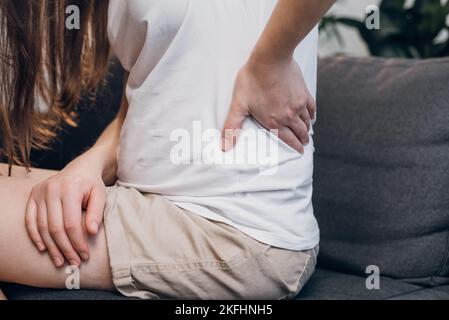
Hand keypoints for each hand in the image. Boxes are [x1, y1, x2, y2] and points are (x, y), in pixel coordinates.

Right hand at [25, 153, 105, 267]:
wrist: (81, 168)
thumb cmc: (92, 184)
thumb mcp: (100, 195)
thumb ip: (96, 213)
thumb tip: (92, 232)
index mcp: (70, 189)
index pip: (72, 223)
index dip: (78, 242)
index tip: (85, 255)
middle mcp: (51, 190)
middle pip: (55, 228)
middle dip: (65, 248)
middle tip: (74, 262)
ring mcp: (39, 193)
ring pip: (42, 227)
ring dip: (51, 247)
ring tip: (61, 261)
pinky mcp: (33, 196)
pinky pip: (30, 220)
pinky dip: (35, 235)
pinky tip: (43, 248)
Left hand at [221, 57, 315, 153]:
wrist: (270, 59)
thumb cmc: (252, 80)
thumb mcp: (238, 105)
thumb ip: (232, 126)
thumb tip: (223, 146)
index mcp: (273, 121)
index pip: (287, 139)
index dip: (294, 146)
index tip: (300, 151)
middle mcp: (288, 115)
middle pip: (299, 131)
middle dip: (302, 139)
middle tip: (304, 144)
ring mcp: (298, 104)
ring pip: (306, 120)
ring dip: (307, 128)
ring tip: (307, 132)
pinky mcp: (303, 92)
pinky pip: (311, 106)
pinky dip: (312, 113)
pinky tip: (312, 115)